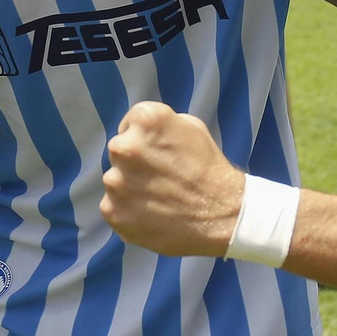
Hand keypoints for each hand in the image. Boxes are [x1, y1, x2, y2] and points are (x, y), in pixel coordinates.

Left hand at [100, 101, 243, 257]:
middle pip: (119, 151)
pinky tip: (152, 214)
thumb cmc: (208, 168)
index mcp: (145, 120)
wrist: (223, 215)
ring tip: (158, 198)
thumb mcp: (190, 127)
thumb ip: (159, 125)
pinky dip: (128, 211)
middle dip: (135, 162)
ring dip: (130, 187)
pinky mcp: (113, 212)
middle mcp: (124, 147)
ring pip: (116, 180)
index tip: (160, 153)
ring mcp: (116, 182)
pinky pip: (113, 207)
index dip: (145, 138)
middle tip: (160, 177)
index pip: (130, 124)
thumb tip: (137, 132)